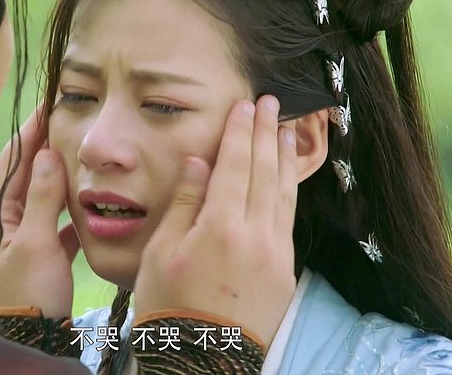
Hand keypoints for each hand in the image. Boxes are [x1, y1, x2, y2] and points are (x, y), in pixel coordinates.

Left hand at [0, 105, 79, 318]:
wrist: (31, 337)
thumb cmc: (29, 292)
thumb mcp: (36, 243)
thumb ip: (43, 198)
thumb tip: (48, 154)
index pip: (11, 161)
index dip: (29, 132)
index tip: (49, 106)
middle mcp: (3, 223)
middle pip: (25, 175)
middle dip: (45, 148)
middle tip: (67, 123)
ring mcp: (21, 238)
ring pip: (41, 196)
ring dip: (59, 176)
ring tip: (81, 154)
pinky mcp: (39, 254)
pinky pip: (54, 221)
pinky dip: (69, 207)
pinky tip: (88, 200)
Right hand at [133, 96, 297, 347]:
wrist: (201, 361)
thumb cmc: (169, 307)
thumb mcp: (162, 253)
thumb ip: (184, 203)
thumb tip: (199, 163)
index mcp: (221, 227)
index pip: (235, 165)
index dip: (240, 132)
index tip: (244, 105)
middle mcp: (256, 235)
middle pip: (265, 172)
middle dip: (266, 133)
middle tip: (270, 103)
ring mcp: (275, 254)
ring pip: (284, 193)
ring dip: (284, 158)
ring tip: (286, 129)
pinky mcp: (285, 271)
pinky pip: (289, 219)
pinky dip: (289, 191)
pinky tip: (287, 178)